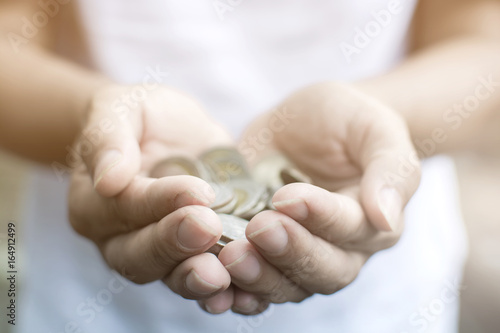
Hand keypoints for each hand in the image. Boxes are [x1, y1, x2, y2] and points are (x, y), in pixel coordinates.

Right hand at [69, 85, 233, 299]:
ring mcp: (156, 253)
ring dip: (196, 279)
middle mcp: (119, 239)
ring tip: (223, 276)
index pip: (125, 208)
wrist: (170, 131)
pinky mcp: (191, 256)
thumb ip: (109, 138)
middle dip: (176, 244)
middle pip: (140, 255)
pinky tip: (243, 293)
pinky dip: (222, 290)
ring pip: (170, 276)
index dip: (161, 202)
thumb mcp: (121, 110)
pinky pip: (201, 280)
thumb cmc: (141, 117)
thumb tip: (108, 179)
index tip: (198, 192)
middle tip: (210, 228)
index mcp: (93, 204)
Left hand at [198, 82, 420, 313]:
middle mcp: (337, 249)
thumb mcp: (374, 129)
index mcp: (371, 222)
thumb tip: (386, 218)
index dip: (319, 217)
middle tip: (258, 230)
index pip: (350, 229)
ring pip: (285, 285)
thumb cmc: (348, 122)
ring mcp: (296, 254)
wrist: (309, 124)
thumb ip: (390, 169)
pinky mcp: (260, 250)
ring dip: (258, 278)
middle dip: (288, 253)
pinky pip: (250, 284)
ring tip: (231, 257)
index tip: (288, 196)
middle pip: (320, 271)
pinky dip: (232, 291)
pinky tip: (212, 287)